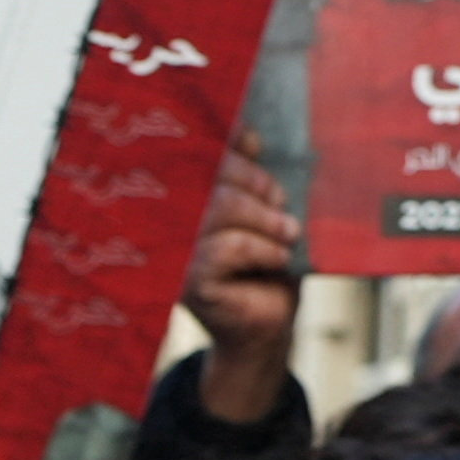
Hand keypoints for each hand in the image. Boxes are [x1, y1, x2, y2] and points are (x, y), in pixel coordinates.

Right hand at [181, 137, 300, 421]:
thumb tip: (245, 138)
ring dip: (265, 219)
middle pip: (210, 175)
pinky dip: (263, 250)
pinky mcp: (188, 283)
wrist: (268, 321)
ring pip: (221, 208)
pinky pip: (228, 248)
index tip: (254, 143)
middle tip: (281, 204)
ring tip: (287, 235)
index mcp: (188, 196)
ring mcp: (177, 252)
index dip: (225, 144)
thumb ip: (251, 176)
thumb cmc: (266, 264)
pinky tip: (278, 259)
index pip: (199, 156)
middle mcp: (172, 221)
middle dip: (255, 184)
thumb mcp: (265, 211)